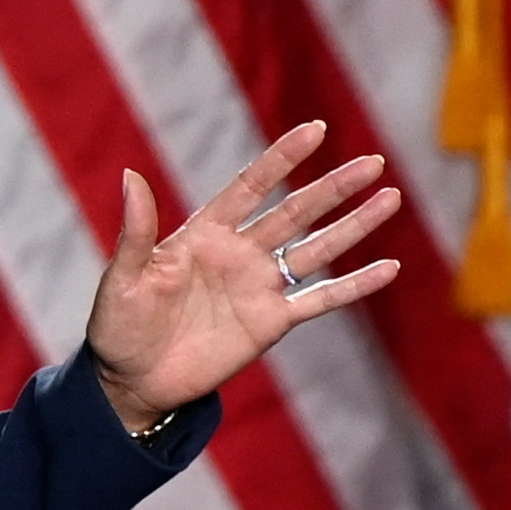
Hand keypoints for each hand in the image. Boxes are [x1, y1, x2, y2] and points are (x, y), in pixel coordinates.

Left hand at [77, 121, 400, 433]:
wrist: (133, 380)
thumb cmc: (119, 325)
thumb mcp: (124, 277)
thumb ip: (136, 231)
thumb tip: (130, 176)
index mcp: (204, 233)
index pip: (251, 186)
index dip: (281, 159)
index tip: (314, 129)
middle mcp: (240, 253)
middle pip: (296, 212)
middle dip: (334, 187)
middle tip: (373, 162)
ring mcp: (260, 287)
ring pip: (317, 249)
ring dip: (353, 225)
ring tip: (391, 198)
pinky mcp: (272, 323)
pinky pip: (321, 300)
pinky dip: (355, 286)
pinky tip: (389, 268)